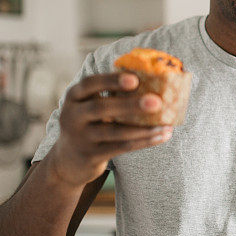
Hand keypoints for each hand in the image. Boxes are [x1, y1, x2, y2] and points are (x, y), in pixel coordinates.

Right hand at [51, 72, 171, 186]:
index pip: (90, 83)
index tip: (135, 79)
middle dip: (130, 105)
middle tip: (157, 102)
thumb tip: (152, 76)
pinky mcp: (91, 155)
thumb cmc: (90, 121)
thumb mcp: (90, 104)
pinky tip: (162, 136)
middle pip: (101, 108)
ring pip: (115, 132)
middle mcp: (72, 116)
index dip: (111, 80)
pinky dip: (144, 142)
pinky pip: (121, 148)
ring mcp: (81, 137)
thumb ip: (110, 92)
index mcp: (74, 96)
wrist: (68, 158)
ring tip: (167, 125)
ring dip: (143, 129)